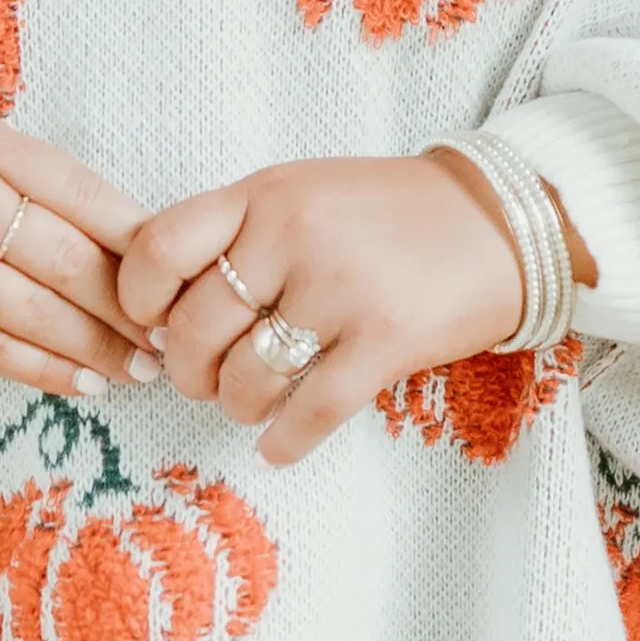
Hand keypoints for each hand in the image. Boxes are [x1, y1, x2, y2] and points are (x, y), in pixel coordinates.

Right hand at [0, 112, 152, 397]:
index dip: (137, 240)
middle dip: (128, 305)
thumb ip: (36, 187)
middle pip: (63, 257)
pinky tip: (86, 383)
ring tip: (139, 368)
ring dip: (97, 346)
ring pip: (33, 311)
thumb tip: (139, 248)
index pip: (79, 191)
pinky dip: (44, 370)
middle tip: (170, 335)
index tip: (178, 274)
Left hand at [117, 153, 548, 466]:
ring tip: (252, 404)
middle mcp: (295, 234)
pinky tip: (278, 448)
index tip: (155, 324)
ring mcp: (342, 287)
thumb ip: (237, 236)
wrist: (500, 220)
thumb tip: (165, 318)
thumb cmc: (389, 213)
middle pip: (197, 328)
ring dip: (238, 405)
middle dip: (189, 371)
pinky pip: (312, 411)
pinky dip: (286, 441)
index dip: (138, 299)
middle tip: (205, 379)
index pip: (158, 246)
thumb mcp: (303, 192)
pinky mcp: (388, 339)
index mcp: (265, 193)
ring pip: (247, 377)